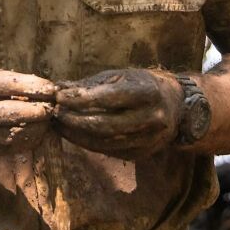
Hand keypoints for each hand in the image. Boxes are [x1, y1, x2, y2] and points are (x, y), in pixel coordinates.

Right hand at [0, 70, 56, 167]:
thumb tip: (39, 85)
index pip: (1, 83)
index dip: (29, 86)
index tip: (50, 88)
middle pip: (2, 112)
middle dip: (32, 110)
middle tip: (52, 108)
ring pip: (3, 135)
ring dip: (30, 130)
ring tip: (48, 124)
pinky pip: (0, 150)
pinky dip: (21, 144)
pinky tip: (35, 137)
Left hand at [54, 68, 181, 157]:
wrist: (175, 105)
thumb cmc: (141, 84)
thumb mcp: (120, 76)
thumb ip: (90, 85)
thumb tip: (57, 89)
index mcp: (147, 91)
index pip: (108, 98)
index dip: (81, 99)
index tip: (59, 97)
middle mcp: (151, 117)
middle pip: (105, 124)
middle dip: (75, 120)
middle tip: (55, 114)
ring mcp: (149, 139)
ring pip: (105, 142)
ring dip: (77, 135)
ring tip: (58, 125)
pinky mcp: (142, 153)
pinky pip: (110, 151)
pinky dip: (88, 144)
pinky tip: (73, 135)